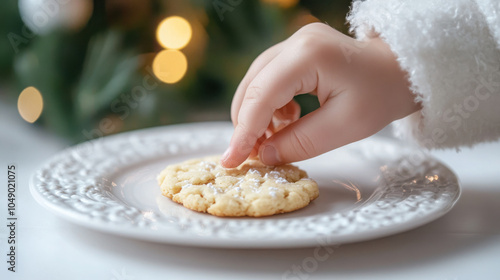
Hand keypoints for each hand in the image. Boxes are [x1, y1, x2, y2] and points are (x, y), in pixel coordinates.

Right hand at [221, 23, 419, 167]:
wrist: (400, 71)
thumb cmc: (382, 96)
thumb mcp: (344, 127)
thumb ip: (300, 143)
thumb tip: (263, 156)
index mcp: (309, 55)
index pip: (262, 96)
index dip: (244, 132)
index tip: (231, 161)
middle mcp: (296, 42)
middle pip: (252, 87)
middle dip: (247, 125)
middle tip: (252, 157)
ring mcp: (294, 43)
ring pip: (256, 83)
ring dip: (257, 116)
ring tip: (274, 141)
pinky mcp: (296, 51)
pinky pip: (269, 80)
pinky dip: (269, 106)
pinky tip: (286, 121)